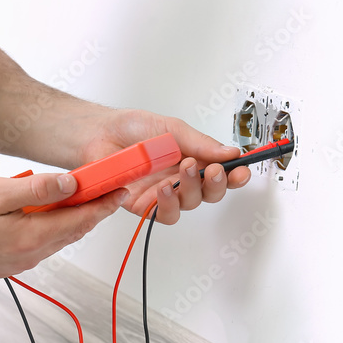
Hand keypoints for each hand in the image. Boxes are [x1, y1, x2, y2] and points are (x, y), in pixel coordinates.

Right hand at [0, 172, 126, 276]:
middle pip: (72, 232)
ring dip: (70, 219)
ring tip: (79, 197)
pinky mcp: (8, 264)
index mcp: (30, 237)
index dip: (102, 204)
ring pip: (57, 239)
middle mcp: (29, 256)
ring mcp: (18, 263)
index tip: (119, 190)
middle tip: (106, 190)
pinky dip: (50, 228)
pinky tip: (45, 213)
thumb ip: (38, 189)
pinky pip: (40, 245)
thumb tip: (71, 185)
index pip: (79, 220)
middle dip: (91, 211)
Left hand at [78, 109, 250, 223]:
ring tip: (183, 172)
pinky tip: (164, 190)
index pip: (220, 172)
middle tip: (215, 170)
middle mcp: (180, 180)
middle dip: (217, 184)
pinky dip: (168, 204)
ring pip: (189, 204)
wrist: (99, 133)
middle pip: (210, 193)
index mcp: (192, 160)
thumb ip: (199, 143)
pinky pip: (163, 214)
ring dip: (192, 190)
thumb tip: (230, 152)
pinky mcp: (144, 206)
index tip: (242, 171)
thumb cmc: (133, 129)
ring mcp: (163, 194)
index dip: (234, 175)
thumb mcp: (171, 129)